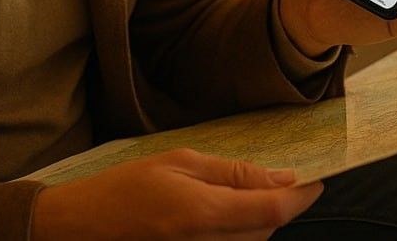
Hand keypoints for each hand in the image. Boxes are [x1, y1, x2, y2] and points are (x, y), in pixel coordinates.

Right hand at [30, 149, 322, 240]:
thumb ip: (232, 173)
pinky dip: (238, 235)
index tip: (316, 179)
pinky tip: (221, 217)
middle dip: (277, 204)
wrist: (80, 230)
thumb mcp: (178, 163)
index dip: (304, 195)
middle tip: (270, 179)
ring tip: (235, 197)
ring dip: (257, 220)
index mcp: (205, 214)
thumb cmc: (123, 189)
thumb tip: (281, 178)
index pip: (275, 209)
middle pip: (269, 229)